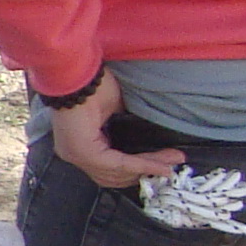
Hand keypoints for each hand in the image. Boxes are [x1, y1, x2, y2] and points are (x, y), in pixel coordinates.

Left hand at [48, 71, 180, 188]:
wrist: (77, 69)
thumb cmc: (93, 84)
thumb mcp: (114, 111)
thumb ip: (124, 131)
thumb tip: (147, 143)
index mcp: (78, 145)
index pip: (109, 169)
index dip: (138, 170)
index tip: (164, 166)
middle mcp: (73, 154)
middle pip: (115, 176)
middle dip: (146, 171)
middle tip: (171, 165)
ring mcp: (76, 155)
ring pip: (119, 171)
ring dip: (149, 167)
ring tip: (171, 162)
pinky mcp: (84, 152)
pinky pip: (118, 163)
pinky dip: (142, 163)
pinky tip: (160, 164)